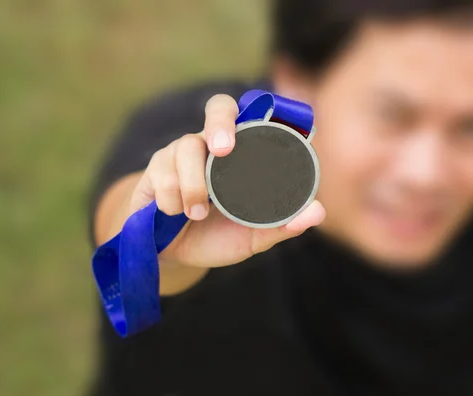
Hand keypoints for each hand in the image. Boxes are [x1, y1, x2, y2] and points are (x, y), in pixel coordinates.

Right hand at [130, 94, 325, 267]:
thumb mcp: (251, 235)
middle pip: (219, 108)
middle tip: (223, 149)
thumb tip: (317, 212)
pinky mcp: (154, 170)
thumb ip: (282, 225)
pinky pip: (163, 175)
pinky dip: (171, 199)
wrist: (173, 254)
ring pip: (186, 147)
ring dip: (193, 185)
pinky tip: (174, 214)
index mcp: (238, 155)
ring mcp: (180, 153)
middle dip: (221, 124)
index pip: (253, 117)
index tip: (277, 120)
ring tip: (196, 214)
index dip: (264, 109)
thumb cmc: (216, 235)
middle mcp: (212, 145)